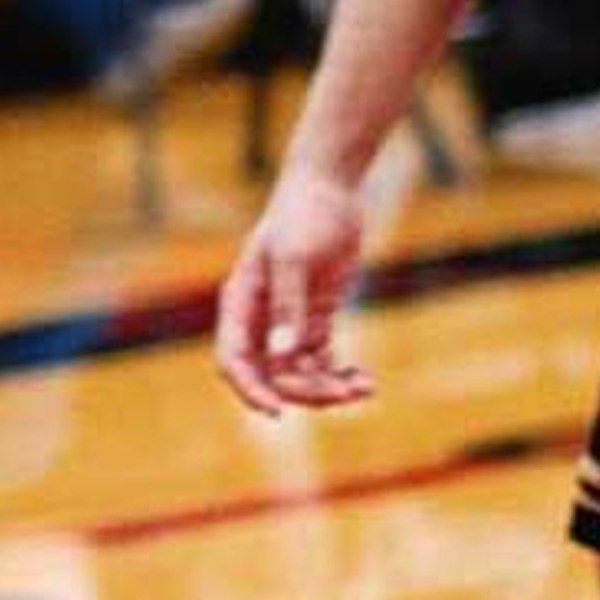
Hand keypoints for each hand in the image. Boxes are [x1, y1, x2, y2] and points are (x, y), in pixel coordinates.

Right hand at [215, 160, 376, 416]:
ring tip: (362, 388)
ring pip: (300, 374)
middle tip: (342, 393)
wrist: (330, 187)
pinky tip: (364, 380)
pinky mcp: (317, 318)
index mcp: (241, 304)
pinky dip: (340, 374)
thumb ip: (289, 308)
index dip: (250, 390)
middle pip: (271, 375)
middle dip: (304, 391)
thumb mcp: (294, 259)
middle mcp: (261, 319)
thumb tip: (284, 357)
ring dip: (328, 387)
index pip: (234, 361)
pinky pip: (323, 361)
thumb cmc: (303, 214)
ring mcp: (289, 321)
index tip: (277, 412)